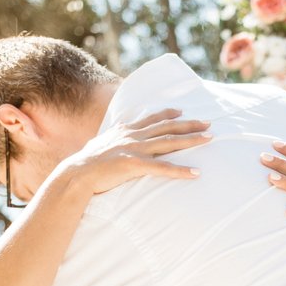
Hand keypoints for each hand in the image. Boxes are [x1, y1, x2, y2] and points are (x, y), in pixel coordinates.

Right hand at [62, 108, 209, 193]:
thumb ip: (110, 140)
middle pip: (167, 127)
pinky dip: (180, 170)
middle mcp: (133, 136)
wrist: (75, 174)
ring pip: (169, 142)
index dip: (168, 114)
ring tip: (210, 139)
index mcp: (125, 130)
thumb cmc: (86, 164)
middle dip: (189, 124)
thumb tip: (109, 138)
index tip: (182, 111)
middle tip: (209, 123)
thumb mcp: (100, 145)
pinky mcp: (134, 164)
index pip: (151, 119)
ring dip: (192, 140)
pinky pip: (162, 168)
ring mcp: (134, 149)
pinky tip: (195, 173)